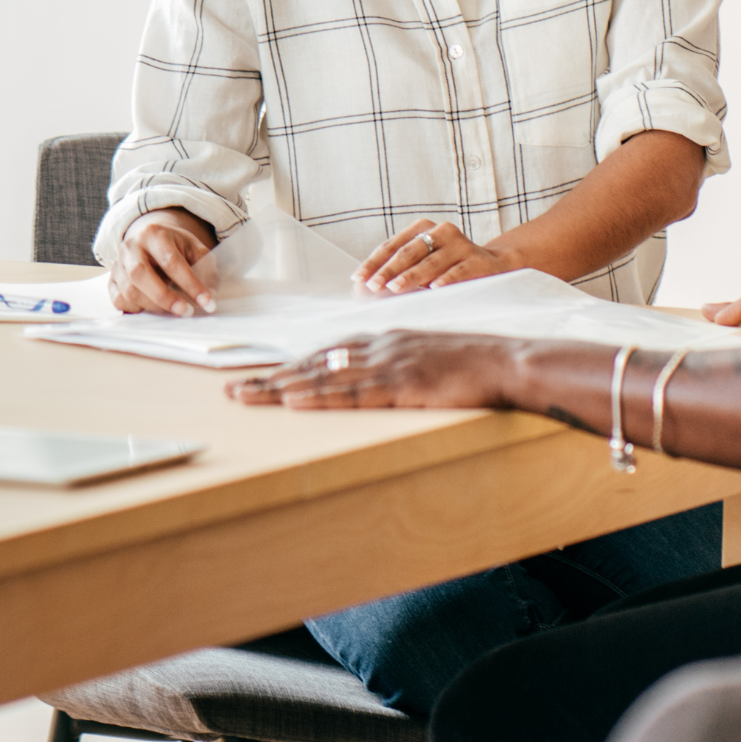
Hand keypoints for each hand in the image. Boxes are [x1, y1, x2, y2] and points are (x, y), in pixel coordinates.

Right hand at [110, 208, 217, 316]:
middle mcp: (131, 246)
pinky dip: (136, 308)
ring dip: (153, 306)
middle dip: (165, 298)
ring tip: (174, 311)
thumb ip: (206, 270)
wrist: (151, 240)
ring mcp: (118, 263)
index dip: (191, 284)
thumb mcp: (195, 249)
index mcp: (154, 234)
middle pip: (141, 274)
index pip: (172, 261)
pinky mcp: (111, 279)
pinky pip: (118, 299)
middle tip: (186, 312)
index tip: (207, 302)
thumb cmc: (176, 247)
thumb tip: (210, 297)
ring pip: (129, 290)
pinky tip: (152, 308)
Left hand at [225, 330, 519, 408]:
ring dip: (281, 387)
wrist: (507, 362)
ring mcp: (389, 363)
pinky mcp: (401, 384)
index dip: (292, 367)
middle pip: (314, 363)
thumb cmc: (474, 366)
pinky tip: (293, 400)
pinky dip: (319, 396)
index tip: (261, 378)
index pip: (327, 354)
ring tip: (246, 397)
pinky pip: (351, 392)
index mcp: (386, 341)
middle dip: (272, 377)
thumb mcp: (429, 359)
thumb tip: (375, 383)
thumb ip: (400, 366)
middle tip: (232, 390)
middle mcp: (380, 346)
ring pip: (323, 376)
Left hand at [353, 219, 520, 293]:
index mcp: (423, 228)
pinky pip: (459, 270)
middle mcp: (442, 231)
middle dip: (389, 270)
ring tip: (396, 287)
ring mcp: (461, 245)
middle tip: (374, 286)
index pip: (393, 245)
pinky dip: (447, 279)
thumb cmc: (448, 266)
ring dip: (412, 275)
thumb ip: (400, 270)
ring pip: (432, 261)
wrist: (493, 265)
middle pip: (410, 252)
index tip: (359, 278)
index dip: (374, 262)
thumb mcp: (424, 263)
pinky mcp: (477, 260)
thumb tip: (367, 287)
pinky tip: (435, 289)